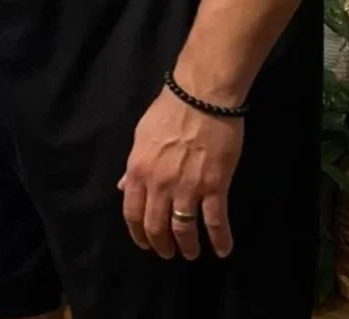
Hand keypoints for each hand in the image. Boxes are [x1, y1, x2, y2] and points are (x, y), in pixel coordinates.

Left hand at [118, 83, 244, 260]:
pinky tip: (224, 249)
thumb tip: (124, 187)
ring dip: (187, 246)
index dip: (138, 234)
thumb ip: (133, 165)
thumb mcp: (141, 136)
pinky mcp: (215, 185)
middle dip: (161, 245)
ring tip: (191, 253)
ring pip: (184, 228)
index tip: (146, 243)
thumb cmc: (170, 109)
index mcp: (139, 172)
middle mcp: (159, 186)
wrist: (203, 96)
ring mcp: (188, 188)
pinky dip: (220, 238)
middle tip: (168, 252)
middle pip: (156, 226)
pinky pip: (215, 220)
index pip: (132, 214)